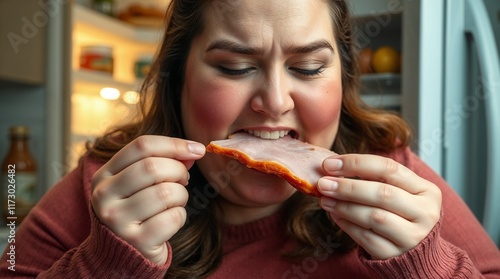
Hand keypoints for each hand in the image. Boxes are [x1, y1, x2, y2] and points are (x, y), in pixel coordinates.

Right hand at [90, 135, 205, 264]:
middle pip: (153, 167)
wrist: (123, 255)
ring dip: (181, 195)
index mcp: (103, 175)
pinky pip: (173, 217)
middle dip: (179, 171)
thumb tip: (193, 151)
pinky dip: (180, 216)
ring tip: (174, 202)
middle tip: (183, 180)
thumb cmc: (138, 210)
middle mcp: (104, 196)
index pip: (142, 146)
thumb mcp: (141, 183)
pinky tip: (168, 222)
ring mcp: (117, 221)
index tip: (198, 149)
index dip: (174, 144)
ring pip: (166, 192)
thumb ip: (162, 162)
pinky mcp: (136, 241)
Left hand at [317, 154, 441, 259]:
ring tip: (325, 200)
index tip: (329, 164)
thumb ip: (373, 178)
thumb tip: (332, 168)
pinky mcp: (396, 254)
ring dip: (344, 206)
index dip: (356, 164)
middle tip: (323, 183)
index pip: (388, 168)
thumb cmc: (401, 213)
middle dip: (348, 187)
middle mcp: (425, 213)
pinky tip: (335, 215)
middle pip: (382, 193)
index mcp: (427, 190)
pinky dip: (347, 225)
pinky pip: (366, 238)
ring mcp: (413, 237)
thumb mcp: (399, 192)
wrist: (417, 251)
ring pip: (374, 217)